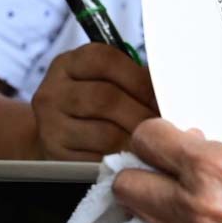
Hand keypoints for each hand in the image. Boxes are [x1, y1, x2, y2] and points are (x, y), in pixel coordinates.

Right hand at [30, 43, 157, 160]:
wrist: (53, 137)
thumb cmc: (91, 106)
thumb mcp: (104, 82)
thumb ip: (132, 80)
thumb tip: (171, 89)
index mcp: (69, 64)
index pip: (106, 60)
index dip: (140, 79)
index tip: (163, 96)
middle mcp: (53, 91)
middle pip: (106, 98)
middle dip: (142, 114)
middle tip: (166, 127)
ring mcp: (50, 125)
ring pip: (104, 133)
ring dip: (136, 140)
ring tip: (155, 144)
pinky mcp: (54, 155)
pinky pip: (96, 161)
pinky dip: (121, 161)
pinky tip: (136, 159)